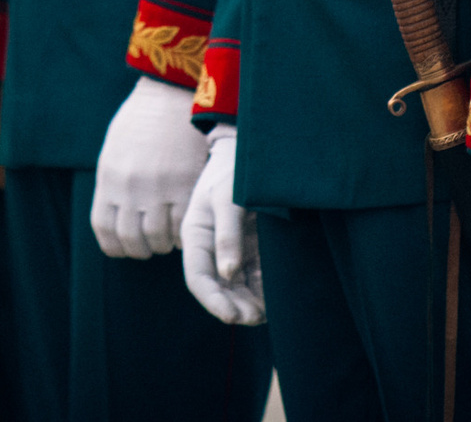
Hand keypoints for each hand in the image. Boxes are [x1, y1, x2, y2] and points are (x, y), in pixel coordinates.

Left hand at [92, 77, 210, 258]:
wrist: (170, 93)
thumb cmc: (142, 119)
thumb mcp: (114, 150)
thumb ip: (113, 182)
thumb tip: (116, 213)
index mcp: (108, 178)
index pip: (105, 230)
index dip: (117, 246)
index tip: (127, 246)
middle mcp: (129, 188)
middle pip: (132, 240)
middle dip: (143, 249)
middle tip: (154, 244)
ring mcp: (157, 188)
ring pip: (159, 238)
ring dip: (165, 244)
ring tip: (172, 236)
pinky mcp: (185, 185)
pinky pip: (183, 226)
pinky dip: (184, 233)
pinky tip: (187, 226)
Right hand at [181, 123, 262, 323]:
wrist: (251, 153)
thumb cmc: (234, 172)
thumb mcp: (228, 198)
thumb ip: (227, 235)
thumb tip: (228, 273)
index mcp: (196, 235)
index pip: (197, 277)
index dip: (212, 300)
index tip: (231, 316)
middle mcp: (212, 248)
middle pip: (218, 288)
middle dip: (234, 307)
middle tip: (254, 317)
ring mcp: (233, 250)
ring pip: (237, 288)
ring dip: (248, 304)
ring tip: (264, 315)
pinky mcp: (252, 250)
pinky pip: (255, 279)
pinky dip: (262, 293)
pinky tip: (274, 304)